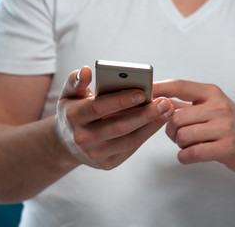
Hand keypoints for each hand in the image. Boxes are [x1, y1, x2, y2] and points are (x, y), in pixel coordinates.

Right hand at [55, 66, 174, 169]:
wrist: (66, 144)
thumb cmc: (73, 112)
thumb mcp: (68, 94)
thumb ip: (76, 81)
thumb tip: (87, 70)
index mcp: (72, 117)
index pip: (99, 108)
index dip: (121, 100)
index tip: (143, 92)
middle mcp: (82, 138)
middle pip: (118, 126)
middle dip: (144, 115)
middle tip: (165, 102)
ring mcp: (94, 154)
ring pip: (128, 140)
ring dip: (151, 126)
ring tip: (168, 111)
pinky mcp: (106, 164)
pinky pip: (130, 148)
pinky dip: (145, 135)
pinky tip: (157, 122)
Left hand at [154, 79, 234, 172]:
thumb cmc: (227, 124)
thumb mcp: (211, 106)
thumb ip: (185, 105)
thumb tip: (154, 101)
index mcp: (211, 93)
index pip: (179, 86)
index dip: (159, 88)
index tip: (144, 92)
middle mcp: (218, 106)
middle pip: (174, 116)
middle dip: (170, 129)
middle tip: (178, 135)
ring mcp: (224, 126)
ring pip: (181, 135)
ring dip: (179, 144)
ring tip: (189, 144)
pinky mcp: (227, 147)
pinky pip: (191, 153)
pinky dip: (184, 156)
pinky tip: (188, 155)